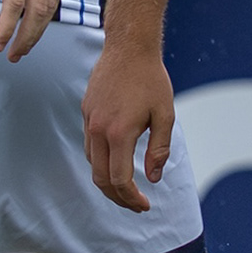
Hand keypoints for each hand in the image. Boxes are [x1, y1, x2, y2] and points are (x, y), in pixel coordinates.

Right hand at [82, 36, 175, 213]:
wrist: (128, 47)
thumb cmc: (151, 79)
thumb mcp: (165, 115)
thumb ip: (159, 149)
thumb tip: (153, 177)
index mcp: (119, 133)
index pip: (119, 179)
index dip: (131, 198)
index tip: (145, 205)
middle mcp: (98, 130)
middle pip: (100, 178)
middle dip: (117, 197)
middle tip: (135, 205)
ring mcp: (89, 121)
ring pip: (92, 163)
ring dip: (107, 181)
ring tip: (126, 188)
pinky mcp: (86, 112)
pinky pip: (90, 145)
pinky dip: (101, 161)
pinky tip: (116, 161)